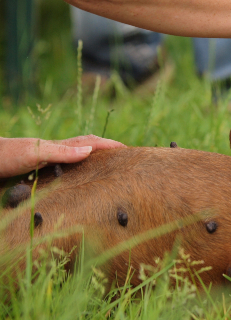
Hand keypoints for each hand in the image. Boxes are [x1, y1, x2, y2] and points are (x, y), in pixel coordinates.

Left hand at [0, 135, 125, 177]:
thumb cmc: (7, 155)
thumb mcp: (35, 153)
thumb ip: (61, 152)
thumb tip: (90, 151)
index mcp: (59, 147)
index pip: (91, 143)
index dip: (109, 145)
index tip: (128, 149)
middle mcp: (55, 152)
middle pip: (86, 147)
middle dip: (106, 149)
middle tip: (122, 155)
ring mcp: (47, 158)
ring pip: (76, 156)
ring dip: (93, 157)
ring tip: (106, 164)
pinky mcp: (38, 168)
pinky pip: (65, 167)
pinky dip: (77, 168)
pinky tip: (76, 176)